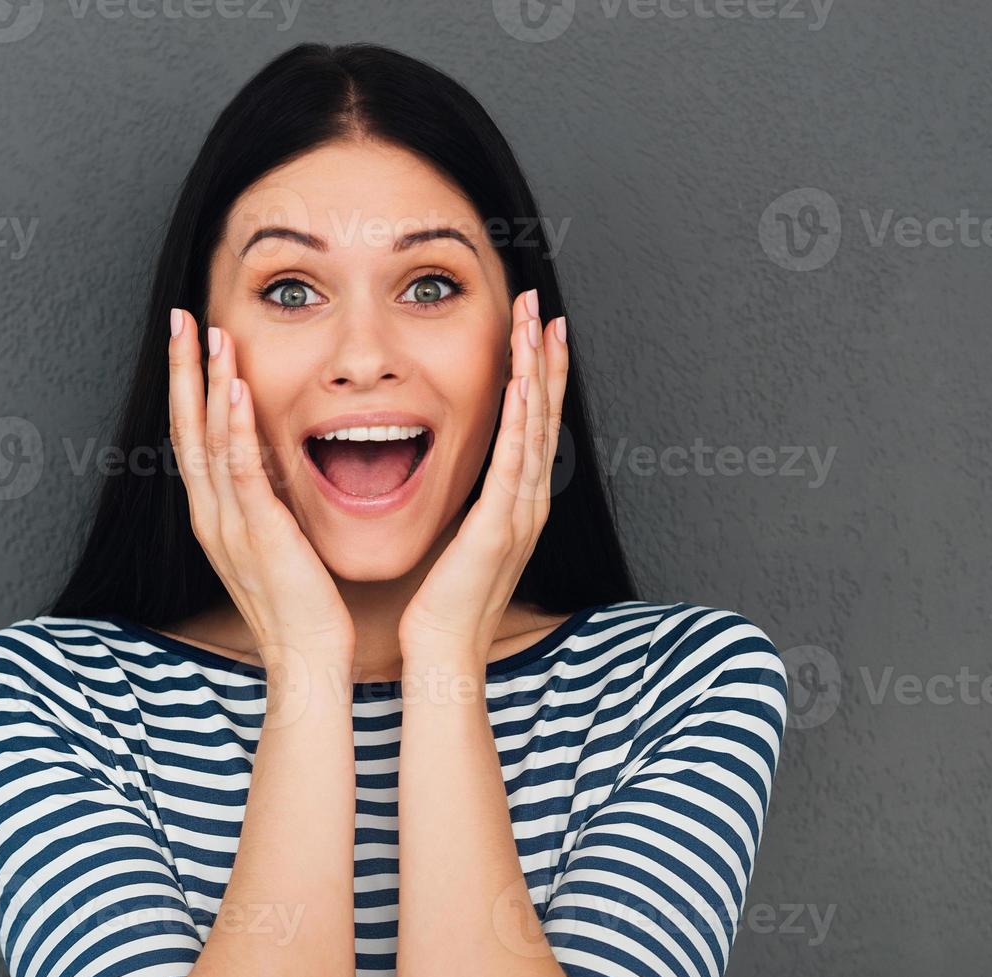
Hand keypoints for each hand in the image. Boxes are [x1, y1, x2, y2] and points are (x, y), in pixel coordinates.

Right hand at [167, 308, 355, 665]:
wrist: (307, 658)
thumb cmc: (301, 602)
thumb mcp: (276, 538)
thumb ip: (267, 499)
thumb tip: (274, 460)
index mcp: (215, 515)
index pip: (190, 437)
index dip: (186, 385)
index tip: (188, 340)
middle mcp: (211, 515)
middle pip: (184, 428)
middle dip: (181, 369)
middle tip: (180, 316)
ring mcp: (229, 524)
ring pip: (207, 440)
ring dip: (207, 382)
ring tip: (210, 333)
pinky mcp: (259, 533)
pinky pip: (240, 472)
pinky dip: (233, 427)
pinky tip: (235, 389)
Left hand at [397, 289, 567, 664]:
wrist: (444, 653)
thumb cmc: (444, 604)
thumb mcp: (462, 542)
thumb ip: (471, 506)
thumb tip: (466, 481)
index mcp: (518, 504)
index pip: (534, 425)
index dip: (541, 375)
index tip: (539, 331)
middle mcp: (528, 502)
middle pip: (546, 415)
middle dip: (547, 357)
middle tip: (546, 307)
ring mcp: (519, 513)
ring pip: (536, 427)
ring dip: (538, 371)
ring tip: (539, 324)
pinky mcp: (498, 525)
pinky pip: (513, 460)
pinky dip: (521, 417)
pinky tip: (522, 381)